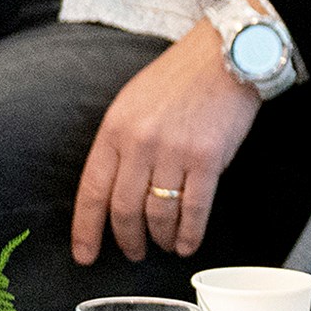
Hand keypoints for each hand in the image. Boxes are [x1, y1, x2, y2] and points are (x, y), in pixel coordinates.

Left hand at [69, 23, 262, 263]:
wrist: (225, 55)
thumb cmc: (179, 78)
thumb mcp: (132, 102)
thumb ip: (120, 142)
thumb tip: (115, 188)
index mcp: (115, 129)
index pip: (92, 191)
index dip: (86, 229)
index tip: (85, 255)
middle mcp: (140, 144)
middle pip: (124, 210)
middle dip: (127, 240)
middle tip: (133, 253)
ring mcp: (174, 152)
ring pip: (159, 215)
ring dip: (160, 238)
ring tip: (163, 245)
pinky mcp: (207, 159)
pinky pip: (194, 210)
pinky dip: (189, 235)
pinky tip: (186, 245)